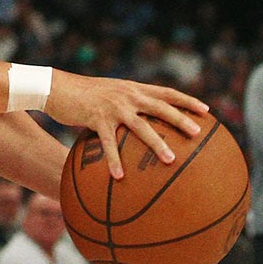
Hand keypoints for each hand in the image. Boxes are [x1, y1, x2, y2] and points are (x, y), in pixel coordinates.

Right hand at [43, 71, 208, 178]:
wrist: (56, 86)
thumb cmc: (83, 93)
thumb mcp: (109, 92)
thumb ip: (127, 102)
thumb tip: (142, 120)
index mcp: (133, 88)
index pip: (166, 92)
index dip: (187, 100)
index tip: (206, 110)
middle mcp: (127, 95)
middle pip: (160, 107)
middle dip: (181, 120)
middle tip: (199, 134)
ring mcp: (113, 106)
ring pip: (140, 126)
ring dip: (156, 144)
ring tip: (170, 160)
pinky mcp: (96, 118)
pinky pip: (108, 142)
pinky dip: (114, 160)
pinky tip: (119, 177)